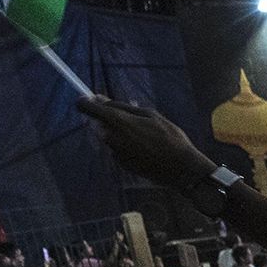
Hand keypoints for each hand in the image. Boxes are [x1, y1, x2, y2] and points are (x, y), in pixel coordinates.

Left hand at [78, 97, 218, 189]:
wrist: (181, 168)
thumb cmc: (169, 137)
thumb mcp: (149, 114)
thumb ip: (122, 106)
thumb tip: (99, 98)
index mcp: (118, 121)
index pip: (88, 108)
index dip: (85, 102)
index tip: (88, 99)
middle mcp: (112, 138)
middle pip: (100, 122)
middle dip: (111, 118)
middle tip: (134, 118)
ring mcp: (115, 152)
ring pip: (110, 135)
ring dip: (122, 132)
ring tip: (147, 135)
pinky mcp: (121, 163)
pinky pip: (119, 148)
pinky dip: (128, 145)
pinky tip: (147, 148)